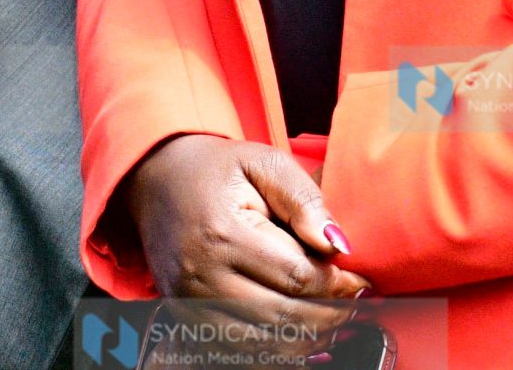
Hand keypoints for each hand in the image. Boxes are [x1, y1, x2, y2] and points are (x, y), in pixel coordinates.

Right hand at [120, 134, 366, 354]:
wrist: (154, 179)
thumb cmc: (215, 170)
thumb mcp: (262, 162)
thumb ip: (304, 199)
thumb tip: (338, 246)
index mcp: (222, 233)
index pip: (297, 278)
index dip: (338, 284)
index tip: (359, 278)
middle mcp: (202, 275)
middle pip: (284, 318)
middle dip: (331, 315)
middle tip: (354, 301)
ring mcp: (190, 302)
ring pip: (265, 344)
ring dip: (308, 339)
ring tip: (332, 317)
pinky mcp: (186, 318)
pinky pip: (241, 352)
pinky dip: (276, 351)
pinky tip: (299, 333)